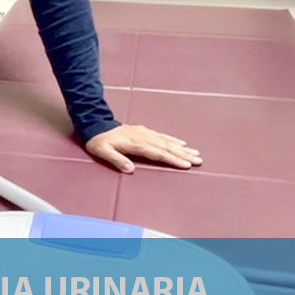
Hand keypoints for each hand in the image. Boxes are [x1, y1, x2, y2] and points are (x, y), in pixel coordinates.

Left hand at [85, 124, 201, 172]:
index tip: (186, 165)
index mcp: (136, 144)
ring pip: (166, 141)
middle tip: (199, 160)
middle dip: (183, 154)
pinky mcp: (143, 131)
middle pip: (167, 147)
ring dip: (181, 148)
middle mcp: (143, 137)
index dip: (173, 159)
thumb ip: (116, 160)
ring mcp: (144, 133)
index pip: (158, 153)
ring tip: (195, 153)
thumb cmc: (99, 141)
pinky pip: (161, 135)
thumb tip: (129, 169)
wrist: (95, 124)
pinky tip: (180, 143)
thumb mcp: (103, 151)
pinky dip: (172, 139)